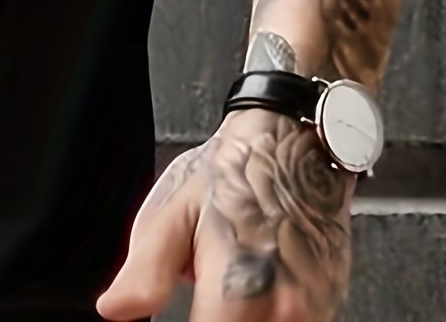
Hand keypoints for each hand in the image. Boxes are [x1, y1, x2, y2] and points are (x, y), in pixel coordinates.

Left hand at [97, 109, 354, 320]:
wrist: (293, 142)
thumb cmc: (233, 170)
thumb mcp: (174, 210)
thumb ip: (144, 271)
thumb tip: (114, 309)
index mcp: (238, 289)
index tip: (175, 317)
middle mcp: (286, 310)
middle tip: (199, 301)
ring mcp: (316, 311)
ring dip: (238, 321)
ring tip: (219, 295)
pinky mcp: (331, 306)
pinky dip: (262, 316)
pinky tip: (248, 295)